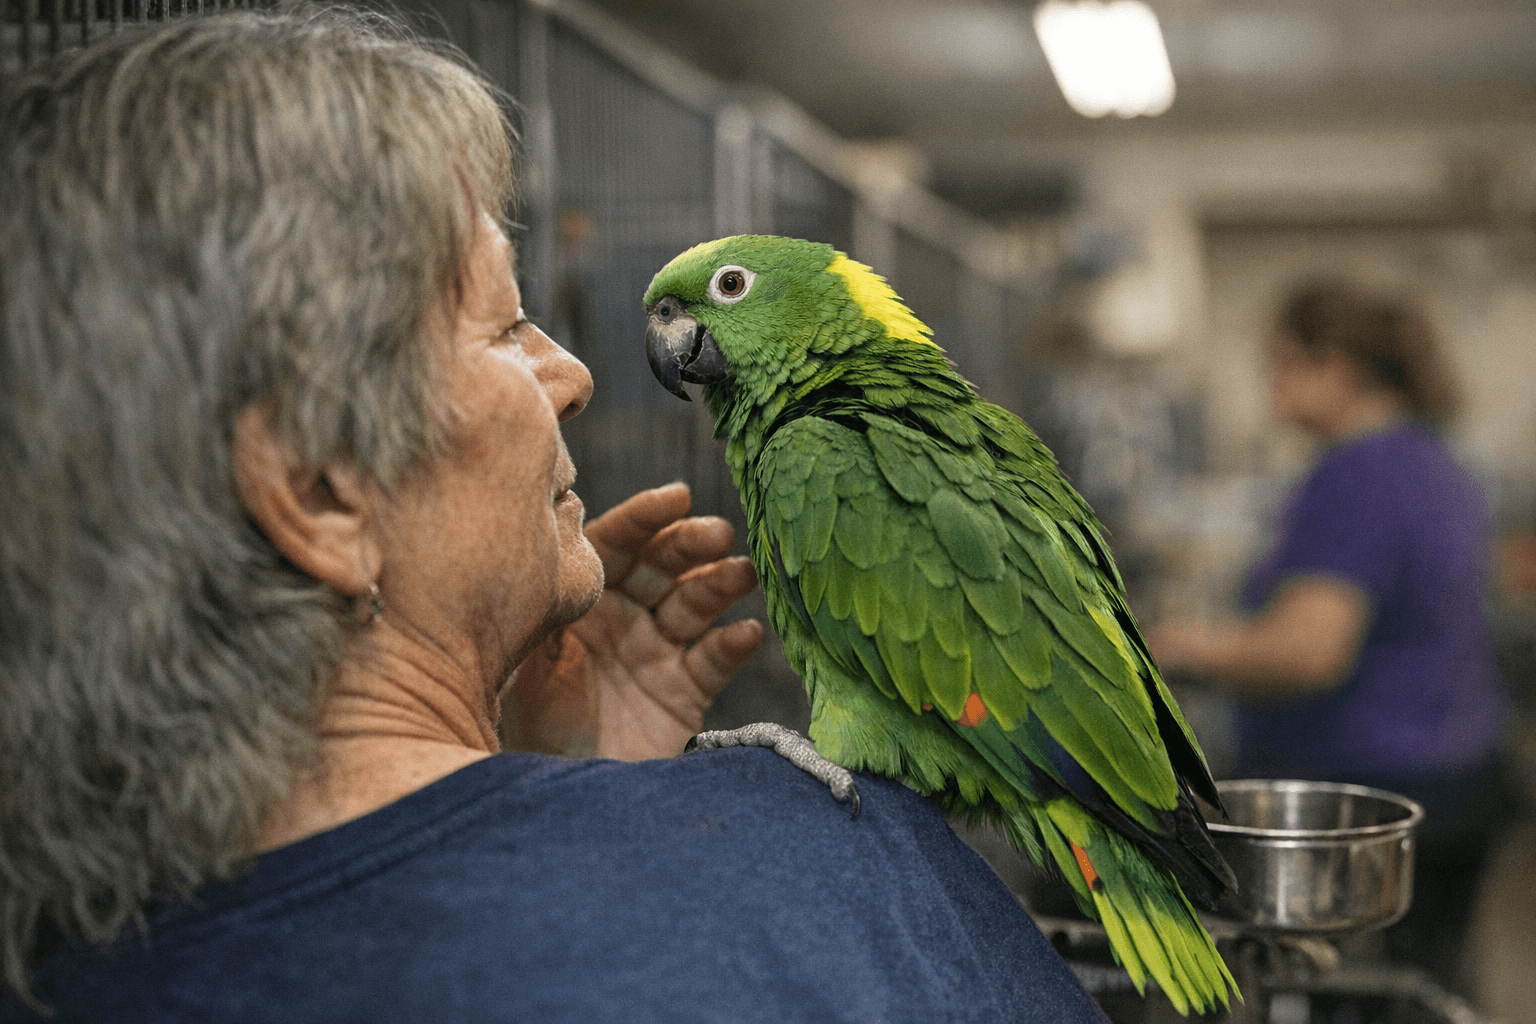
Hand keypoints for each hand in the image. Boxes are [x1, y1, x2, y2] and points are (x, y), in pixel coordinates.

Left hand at [502, 483, 762, 759]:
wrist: (542, 795)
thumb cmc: (520, 719)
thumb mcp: (523, 651)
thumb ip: (543, 598)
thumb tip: (557, 527)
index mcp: (583, 595)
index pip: (618, 543)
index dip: (646, 517)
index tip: (677, 497)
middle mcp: (624, 615)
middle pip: (663, 565)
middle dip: (691, 544)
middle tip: (718, 533)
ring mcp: (657, 652)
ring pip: (696, 604)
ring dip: (721, 584)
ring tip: (743, 573)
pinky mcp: (683, 694)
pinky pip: (714, 661)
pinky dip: (733, 645)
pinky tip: (748, 632)